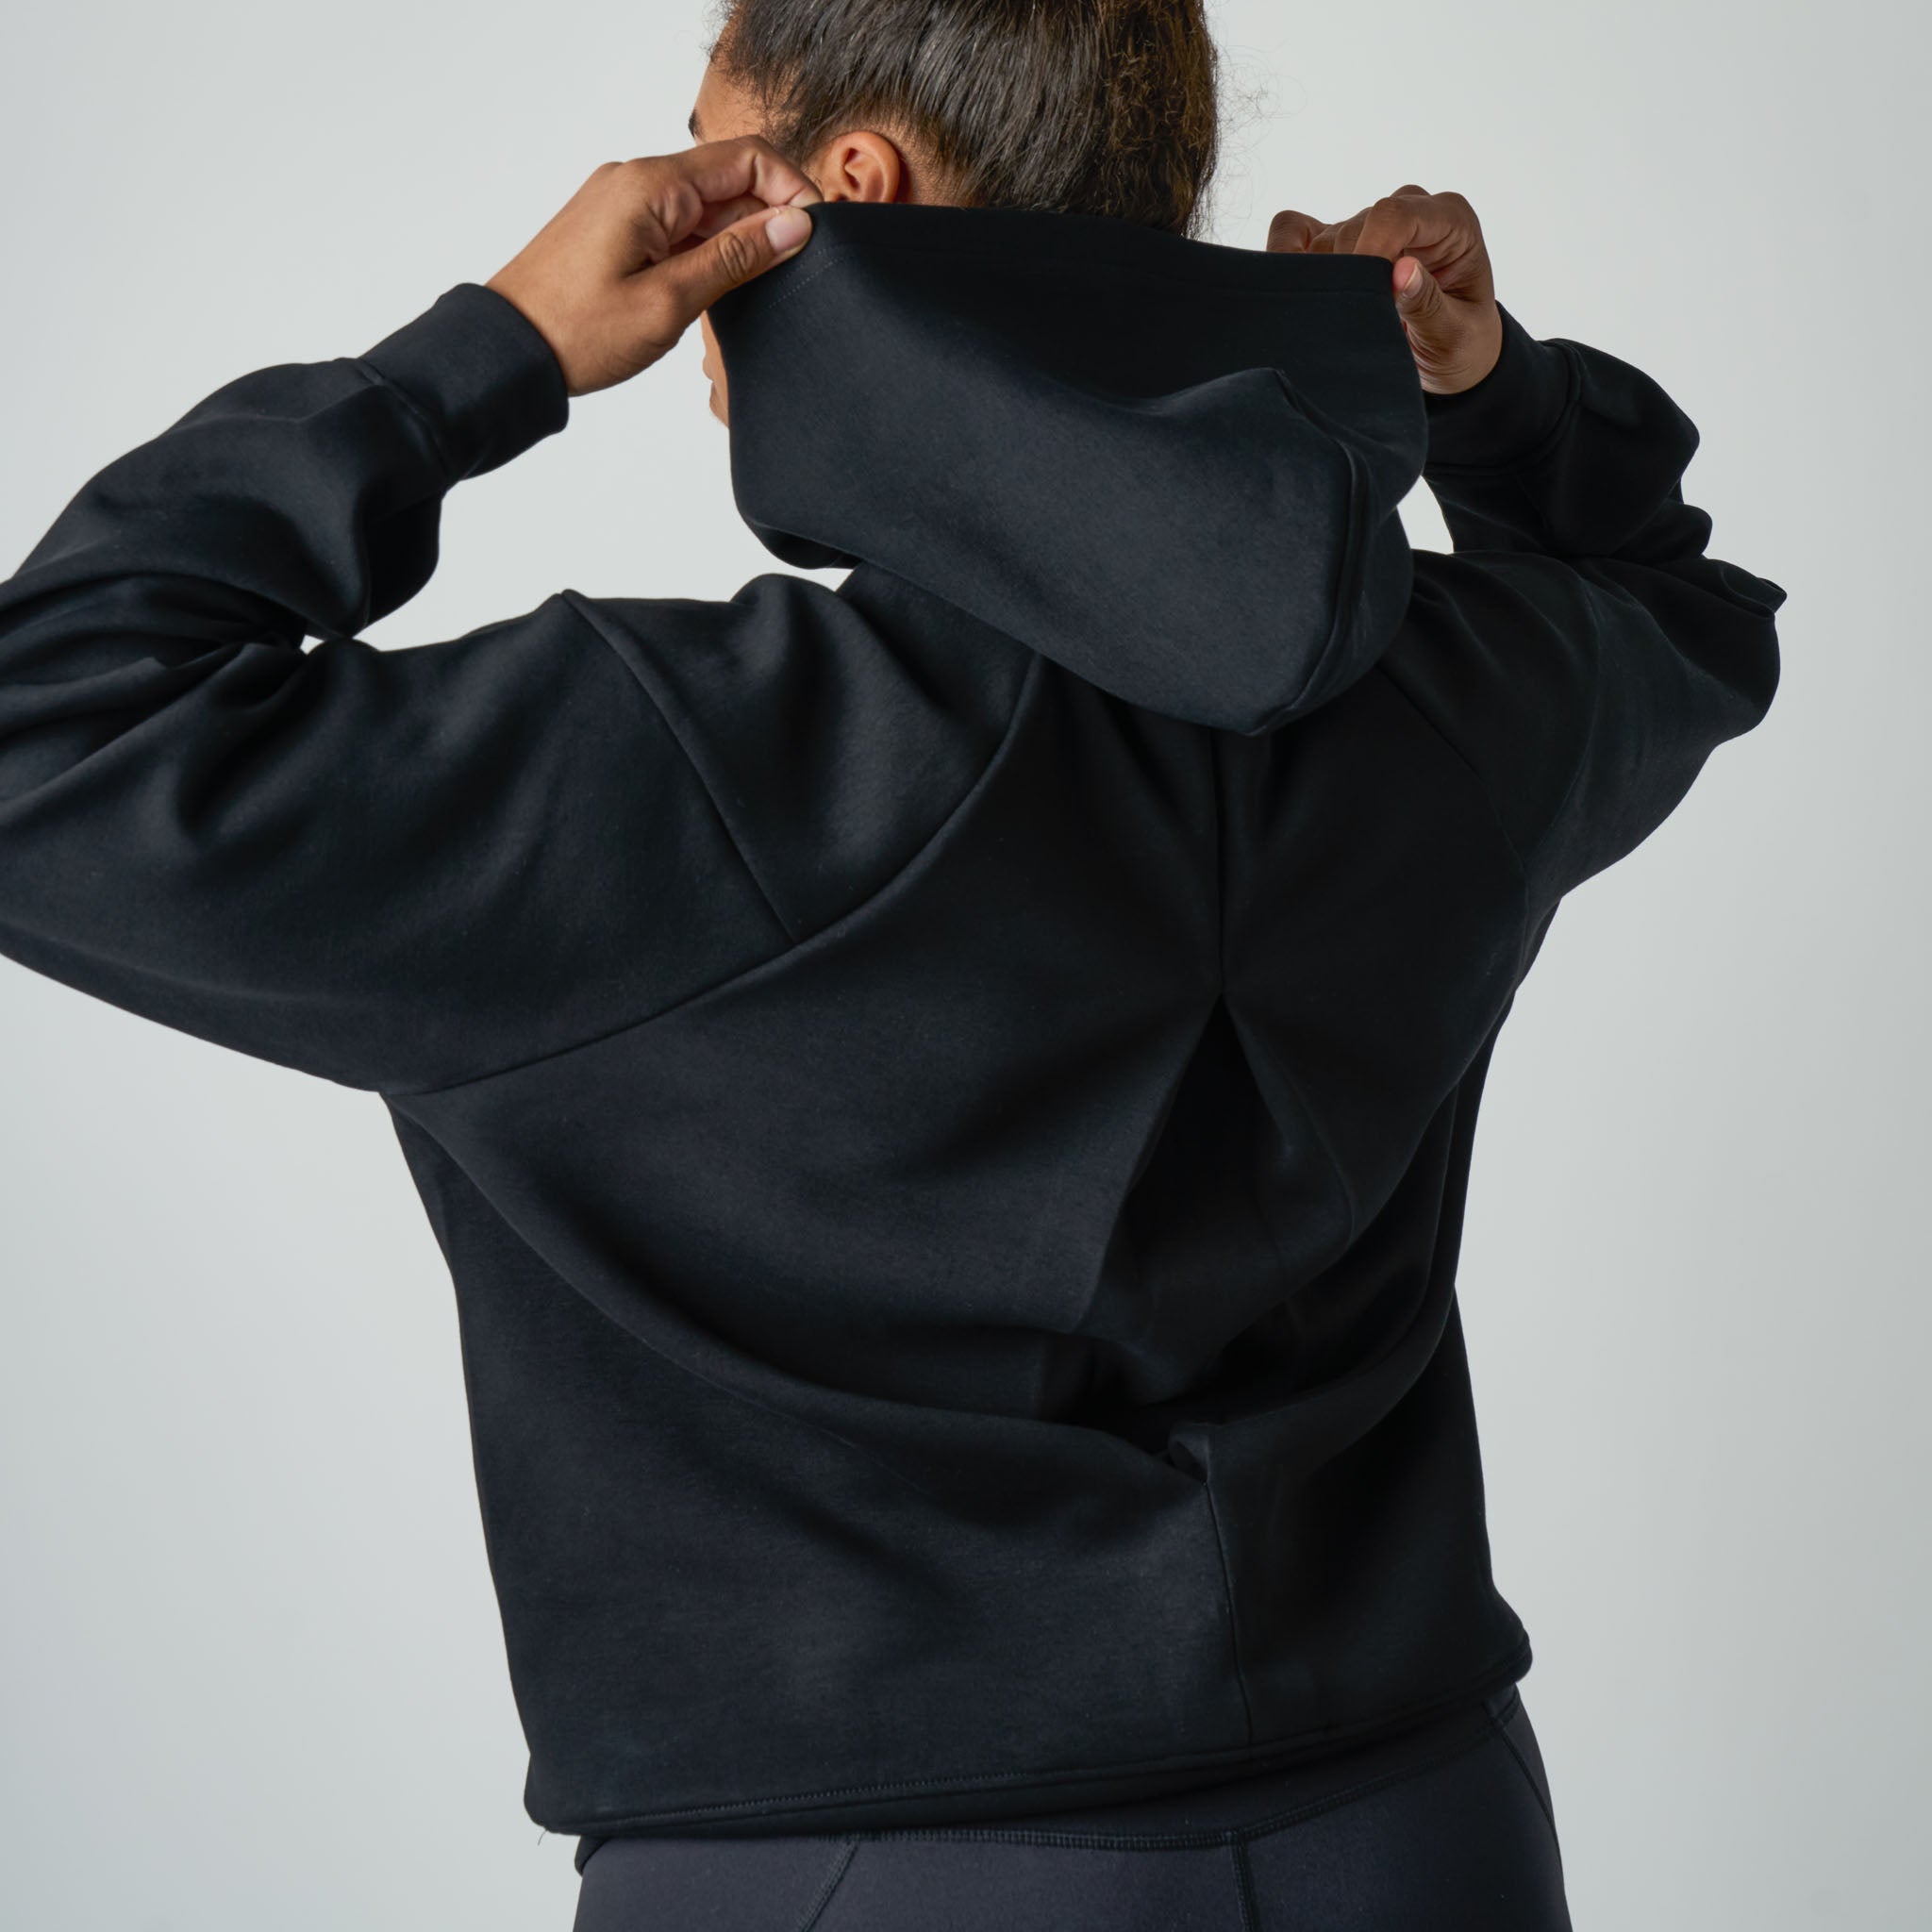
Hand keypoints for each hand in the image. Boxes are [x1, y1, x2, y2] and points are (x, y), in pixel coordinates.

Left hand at [485, 140, 821, 396]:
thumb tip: (795, 225)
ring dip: (738, 239)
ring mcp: (624, 203)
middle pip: (728, 180)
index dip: (792, 189)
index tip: (815, 233)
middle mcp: (637, 180)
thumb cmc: (577, 331)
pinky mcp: (616, 228)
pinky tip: (716, 290)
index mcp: (651, 185)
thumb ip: (737, 258)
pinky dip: (707, 250)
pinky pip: (678, 225)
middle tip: (794, 271)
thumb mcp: (670, 300)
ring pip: (705, 206)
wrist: (509, 351)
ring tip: (755, 289)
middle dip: (769, 217)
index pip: (746, 159)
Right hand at [1266, 187, 1502, 396]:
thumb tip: (1400, 272)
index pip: (1394, 214)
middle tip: (1359, 325)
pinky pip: (1292, 229)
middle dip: (1348, 280)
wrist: (1450, 354)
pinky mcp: (1337, 241)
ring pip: (1324, 240)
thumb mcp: (1455, 335)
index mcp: (1450, 220)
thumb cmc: (1461, 343)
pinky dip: (1283, 255)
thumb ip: (1429, 305)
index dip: (1369, 252)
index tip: (1364, 300)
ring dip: (1323, 283)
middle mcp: (1409, 210)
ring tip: (1344, 322)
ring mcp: (1370, 223)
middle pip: (1354, 229)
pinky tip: (1297, 291)